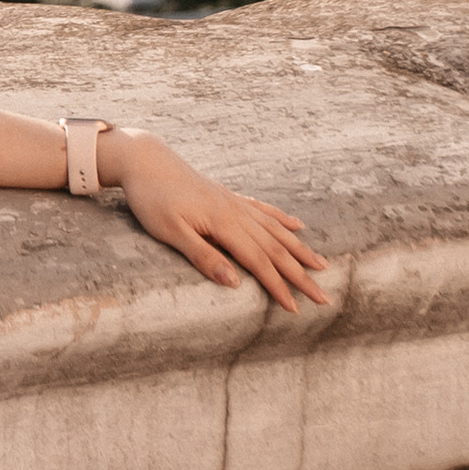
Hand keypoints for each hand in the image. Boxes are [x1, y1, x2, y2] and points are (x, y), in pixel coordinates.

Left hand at [108, 133, 328, 310]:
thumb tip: (234, 283)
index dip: (279, 287)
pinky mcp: (227, 195)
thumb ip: (202, 256)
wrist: (144, 159)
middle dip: (300, 274)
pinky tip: (298, 225)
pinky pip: (263, 209)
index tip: (297, 310)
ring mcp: (233, 202)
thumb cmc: (151, 197)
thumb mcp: (169, 231)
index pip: (259, 262)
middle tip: (324, 298)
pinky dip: (283, 219)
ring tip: (322, 265)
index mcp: (223, 223)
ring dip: (299, 249)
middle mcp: (235, 212)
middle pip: (275, 248)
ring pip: (275, 229)